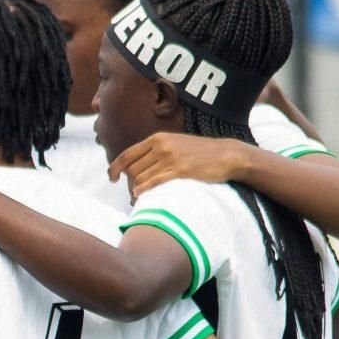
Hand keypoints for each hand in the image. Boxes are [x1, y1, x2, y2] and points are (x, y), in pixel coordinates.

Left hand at [110, 133, 245, 198]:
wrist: (226, 155)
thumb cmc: (199, 153)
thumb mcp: (174, 144)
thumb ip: (155, 151)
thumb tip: (136, 166)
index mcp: (157, 138)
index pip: (127, 154)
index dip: (115, 168)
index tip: (112, 178)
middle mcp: (161, 146)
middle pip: (132, 169)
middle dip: (128, 184)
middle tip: (130, 195)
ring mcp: (170, 157)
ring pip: (140, 177)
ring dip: (134, 190)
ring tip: (136, 199)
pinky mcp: (180, 170)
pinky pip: (154, 182)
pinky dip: (143, 190)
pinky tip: (139, 196)